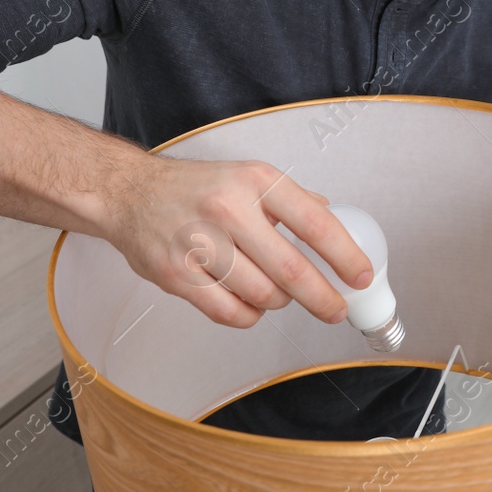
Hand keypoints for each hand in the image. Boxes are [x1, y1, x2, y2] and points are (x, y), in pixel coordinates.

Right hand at [97, 153, 370, 328]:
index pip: (315, 223)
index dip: (345, 256)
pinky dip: (248, 314)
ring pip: (263, 296)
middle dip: (323, 298)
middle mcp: (229, 210)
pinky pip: (230, 313)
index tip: (361, 276)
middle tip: (335, 310)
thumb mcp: (248, 176)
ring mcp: (200, 244)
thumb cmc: (194, 188)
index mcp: (255, 182)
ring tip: (274, 292)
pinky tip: (247, 302)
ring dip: (277, 302)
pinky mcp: (178, 276)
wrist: (130, 194)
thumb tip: (333, 218)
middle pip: (292, 271)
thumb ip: (291, 200)